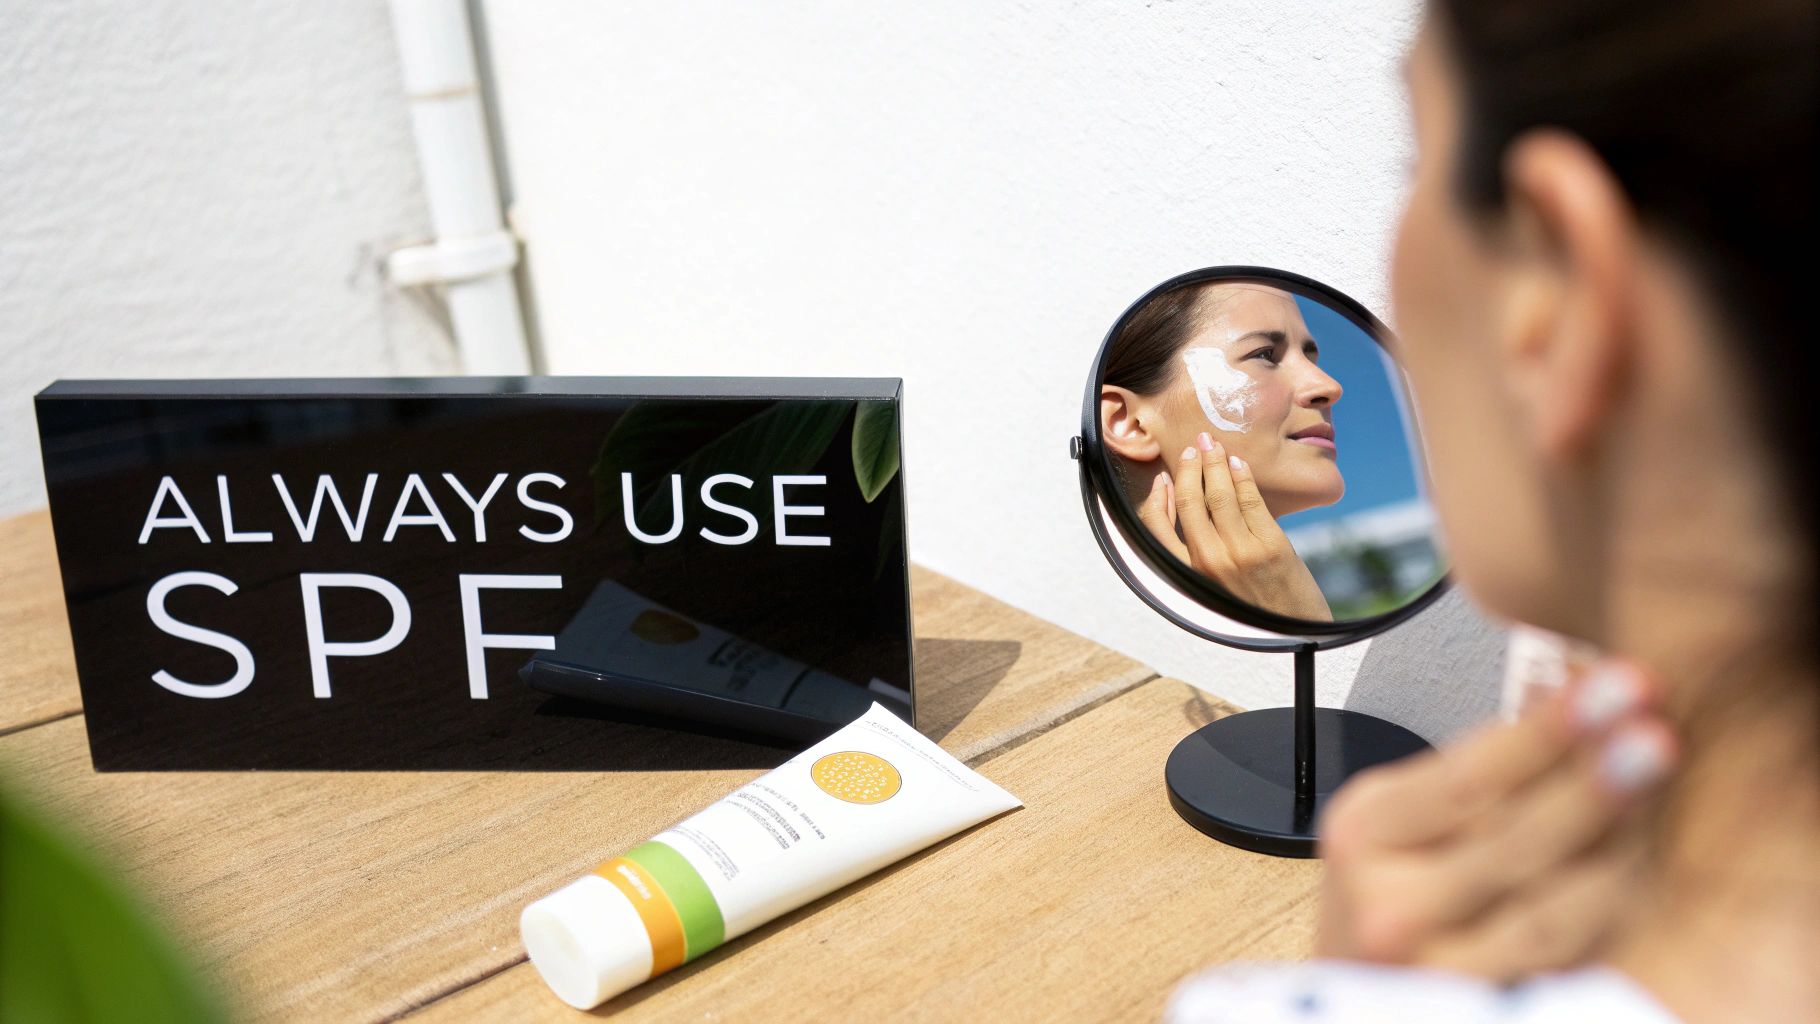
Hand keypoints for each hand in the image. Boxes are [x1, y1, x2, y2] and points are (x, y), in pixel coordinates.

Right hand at [1138, 433, 1332, 620]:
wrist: (1296, 632)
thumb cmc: (1254, 612)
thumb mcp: (1213, 591)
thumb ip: (1199, 558)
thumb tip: (1194, 516)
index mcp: (1190, 576)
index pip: (1157, 528)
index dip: (1158, 498)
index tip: (1163, 478)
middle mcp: (1210, 562)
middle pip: (1189, 502)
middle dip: (1189, 467)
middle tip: (1194, 446)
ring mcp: (1241, 551)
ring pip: (1219, 495)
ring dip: (1215, 463)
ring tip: (1213, 444)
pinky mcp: (1270, 544)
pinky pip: (1250, 499)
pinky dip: (1242, 476)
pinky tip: (1238, 463)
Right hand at [1315, 658, 1675, 982]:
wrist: (1359, 985)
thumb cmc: (1392, 890)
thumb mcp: (1403, 819)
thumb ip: (1476, 773)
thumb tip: (1575, 695)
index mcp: (1362, 834)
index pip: (1466, 777)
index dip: (1547, 731)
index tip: (1611, 686)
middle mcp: (1388, 905)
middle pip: (1511, 840)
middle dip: (1593, 780)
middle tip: (1654, 730)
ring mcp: (1431, 968)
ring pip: (1548, 910)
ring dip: (1619, 847)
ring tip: (1662, 791)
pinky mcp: (1475, 1009)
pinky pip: (1562, 965)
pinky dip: (1610, 916)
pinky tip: (1648, 870)